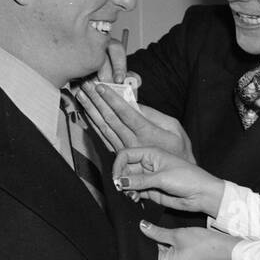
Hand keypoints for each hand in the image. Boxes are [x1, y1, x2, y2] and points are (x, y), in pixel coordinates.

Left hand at [75, 39, 194, 161]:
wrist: (173, 175)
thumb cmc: (178, 149)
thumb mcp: (174, 128)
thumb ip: (154, 115)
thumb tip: (135, 103)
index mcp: (147, 133)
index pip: (125, 113)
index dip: (111, 99)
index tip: (101, 86)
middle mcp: (132, 142)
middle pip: (110, 118)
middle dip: (96, 99)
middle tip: (85, 84)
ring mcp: (124, 150)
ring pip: (103, 127)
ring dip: (90, 109)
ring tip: (81, 94)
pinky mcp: (119, 154)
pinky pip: (103, 137)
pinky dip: (93, 123)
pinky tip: (86, 112)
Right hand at [114, 147, 225, 215]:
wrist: (202, 194)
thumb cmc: (188, 179)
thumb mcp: (162, 177)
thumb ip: (139, 180)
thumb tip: (119, 181)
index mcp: (151, 153)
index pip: (126, 154)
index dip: (118, 165)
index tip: (116, 178)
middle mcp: (148, 164)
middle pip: (125, 169)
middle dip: (121, 179)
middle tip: (121, 189)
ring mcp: (149, 178)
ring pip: (129, 181)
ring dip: (126, 189)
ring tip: (131, 195)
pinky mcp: (151, 191)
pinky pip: (135, 191)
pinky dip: (132, 195)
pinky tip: (135, 199)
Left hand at [139, 221, 239, 259]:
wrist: (225, 251)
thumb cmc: (205, 245)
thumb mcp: (177, 235)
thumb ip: (156, 231)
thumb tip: (142, 226)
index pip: (145, 252)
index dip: (145, 239)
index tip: (148, 228)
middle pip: (153, 255)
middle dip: (154, 242)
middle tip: (165, 233)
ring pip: (162, 256)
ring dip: (164, 245)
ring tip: (175, 238)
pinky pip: (170, 259)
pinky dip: (171, 249)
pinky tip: (179, 242)